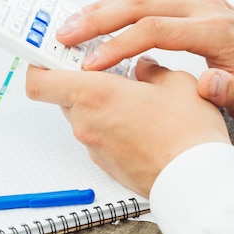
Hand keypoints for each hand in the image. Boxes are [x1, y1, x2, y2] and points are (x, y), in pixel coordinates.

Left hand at [26, 56, 229, 197]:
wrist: (195, 181)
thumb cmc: (186, 135)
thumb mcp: (174, 83)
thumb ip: (151, 69)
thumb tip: (144, 68)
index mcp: (94, 94)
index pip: (39, 80)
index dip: (39, 64)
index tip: (51, 52)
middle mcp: (86, 121)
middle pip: (61, 94)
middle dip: (78, 79)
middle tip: (103, 67)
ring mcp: (93, 145)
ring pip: (81, 114)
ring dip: (96, 103)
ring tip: (130, 96)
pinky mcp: (105, 162)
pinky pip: (97, 135)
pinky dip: (108, 124)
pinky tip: (137, 121)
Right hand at [54, 0, 233, 123]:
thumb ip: (233, 93)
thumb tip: (209, 84)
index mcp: (214, 29)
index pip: (156, 29)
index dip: (119, 44)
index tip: (92, 64)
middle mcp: (200, 6)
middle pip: (138, 1)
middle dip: (96, 17)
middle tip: (64, 35)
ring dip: (100, 8)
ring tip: (69, 25)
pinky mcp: (184, 0)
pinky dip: (113, 6)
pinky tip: (94, 20)